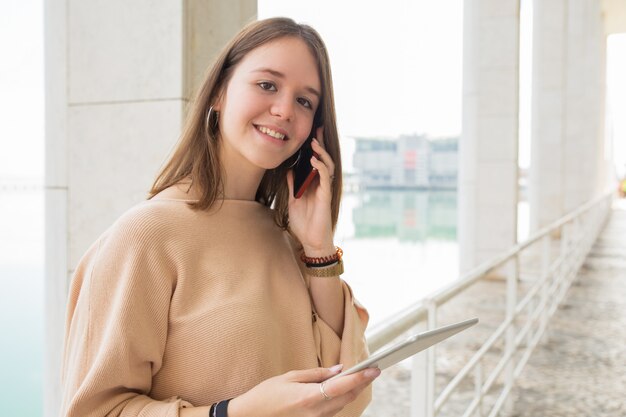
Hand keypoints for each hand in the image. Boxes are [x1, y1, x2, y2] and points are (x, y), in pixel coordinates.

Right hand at [227, 365, 379, 416]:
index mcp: (309, 397)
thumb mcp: (289, 377)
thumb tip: (339, 370)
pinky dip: (340, 399)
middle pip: (347, 398)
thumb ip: (316, 374)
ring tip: (360, 377)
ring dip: (352, 391)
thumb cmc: (266, 395)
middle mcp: (315, 413)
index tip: (374, 369)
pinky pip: (332, 411)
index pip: (342, 386)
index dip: (361, 377)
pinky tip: (342, 389)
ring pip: (341, 406)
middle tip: (372, 370)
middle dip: (361, 384)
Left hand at [287, 126, 336, 253]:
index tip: (310, 133)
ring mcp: (325, 189)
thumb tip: (289, 169)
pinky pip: (326, 178)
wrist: (311, 240)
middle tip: (317, 129)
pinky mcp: (326, 196)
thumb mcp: (293, 200)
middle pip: (324, 159)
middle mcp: (321, 184)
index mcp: (314, 183)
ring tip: (314, 143)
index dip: (314, 148)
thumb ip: (293, 185)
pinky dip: (321, 167)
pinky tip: (314, 160)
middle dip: (321, 144)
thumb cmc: (304, 223)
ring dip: (321, 153)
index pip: (316, 161)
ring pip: (327, 165)